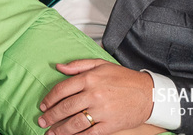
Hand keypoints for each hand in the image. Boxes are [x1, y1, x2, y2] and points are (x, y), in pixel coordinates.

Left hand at [38, 60, 153, 134]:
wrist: (149, 94)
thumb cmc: (124, 78)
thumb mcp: (100, 64)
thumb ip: (78, 65)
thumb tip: (58, 67)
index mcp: (89, 79)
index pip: (62, 89)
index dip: (49, 99)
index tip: (42, 106)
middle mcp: (94, 94)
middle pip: (66, 107)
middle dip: (51, 116)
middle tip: (42, 121)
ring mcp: (102, 111)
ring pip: (76, 123)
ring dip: (61, 130)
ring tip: (51, 134)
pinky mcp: (111, 124)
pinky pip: (91, 133)